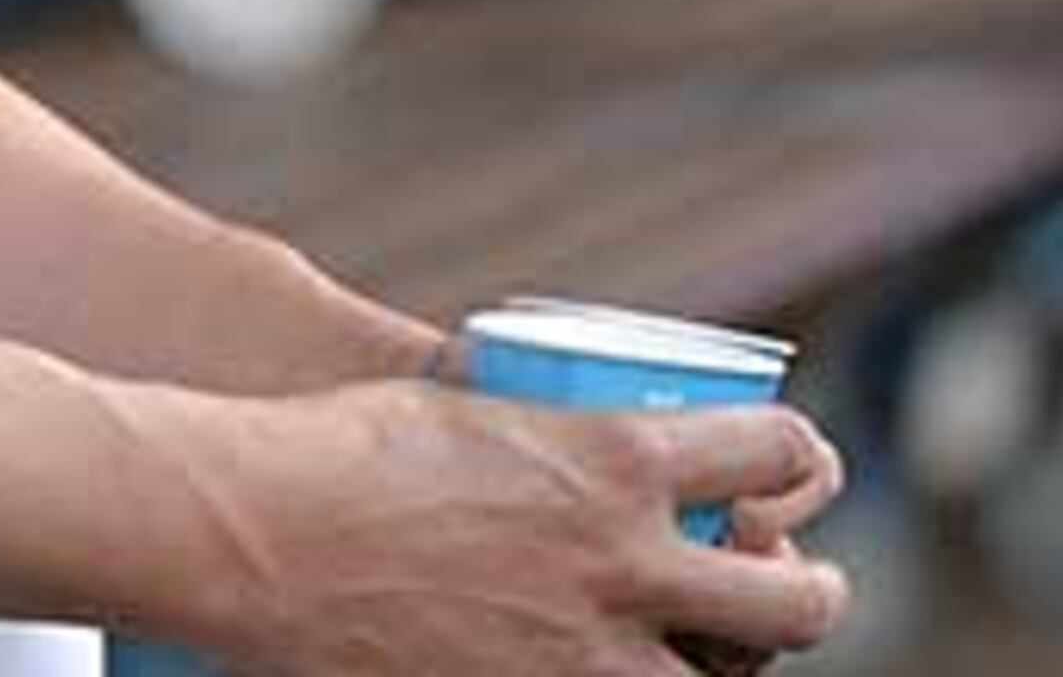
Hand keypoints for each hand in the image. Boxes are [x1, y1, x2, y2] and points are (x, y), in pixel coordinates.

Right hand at [197, 381, 848, 676]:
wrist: (251, 531)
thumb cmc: (332, 447)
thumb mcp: (462, 411)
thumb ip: (530, 438)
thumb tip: (547, 439)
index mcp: (614, 459)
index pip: (772, 455)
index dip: (801, 462)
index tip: (793, 474)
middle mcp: (623, 564)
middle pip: (787, 604)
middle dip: (811, 598)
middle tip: (798, 590)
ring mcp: (577, 656)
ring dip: (731, 674)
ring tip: (725, 663)